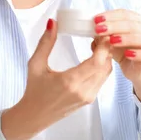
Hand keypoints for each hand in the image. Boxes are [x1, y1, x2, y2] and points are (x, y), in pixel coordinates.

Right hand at [2, 19, 112, 139]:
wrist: (34, 116)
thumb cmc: (34, 90)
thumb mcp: (35, 64)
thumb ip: (45, 43)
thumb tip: (52, 23)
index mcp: (70, 82)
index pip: (96, 62)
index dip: (103, 46)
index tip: (101, 33)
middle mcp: (82, 91)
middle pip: (106, 66)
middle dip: (106, 48)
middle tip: (99, 34)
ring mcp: (88, 97)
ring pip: (107, 73)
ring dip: (106, 57)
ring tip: (96, 44)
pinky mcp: (89, 99)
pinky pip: (102, 80)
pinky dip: (102, 66)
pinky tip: (94, 57)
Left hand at [91, 9, 140, 82]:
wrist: (136, 68)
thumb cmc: (122, 50)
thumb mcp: (109, 40)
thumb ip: (102, 32)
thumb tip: (90, 26)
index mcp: (135, 21)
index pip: (124, 14)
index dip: (110, 15)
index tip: (96, 19)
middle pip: (131, 24)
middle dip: (114, 26)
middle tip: (99, 29)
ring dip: (126, 38)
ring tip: (112, 41)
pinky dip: (138, 53)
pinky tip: (127, 54)